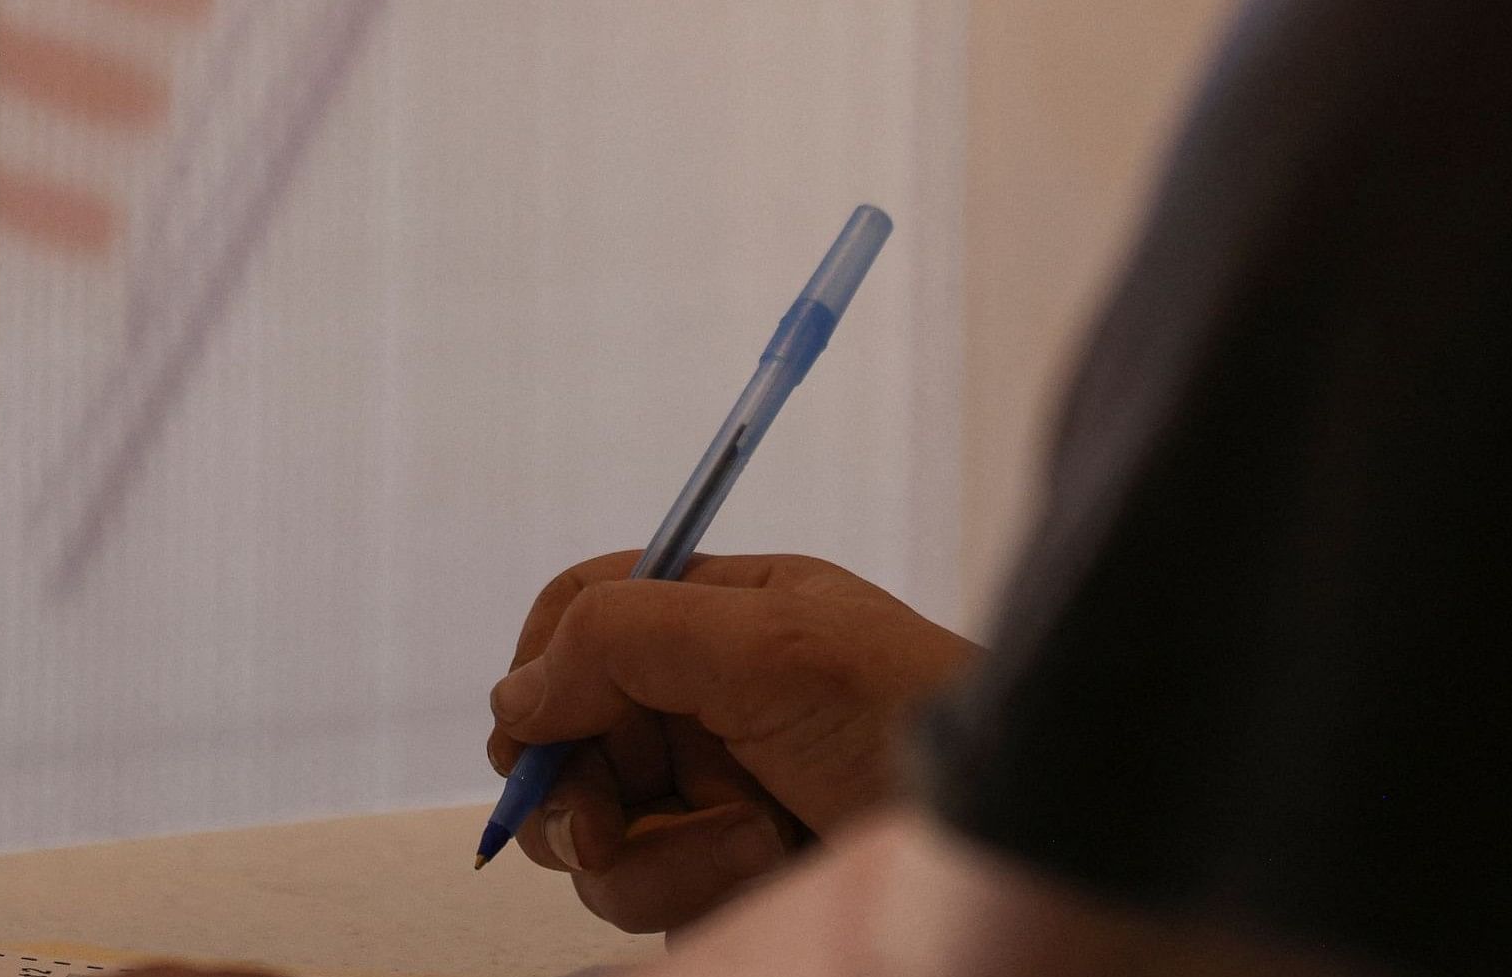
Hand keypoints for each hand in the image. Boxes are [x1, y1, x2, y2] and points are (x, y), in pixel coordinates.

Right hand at [484, 553, 978, 934]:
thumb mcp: (770, 648)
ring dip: (659, 851)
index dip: (541, 669)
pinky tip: (765, 871)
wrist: (995, 843)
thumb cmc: (911, 718)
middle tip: (604, 824)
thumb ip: (627, 639)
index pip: (582, 614)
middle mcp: (706, 700)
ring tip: (755, 844)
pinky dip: (687, 889)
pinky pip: (644, 896)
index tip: (533, 733)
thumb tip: (516, 692)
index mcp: (720, 616)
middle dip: (585, 789)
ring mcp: (712, 793)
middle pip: (568, 738)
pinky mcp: (723, 874)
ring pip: (597, 835)